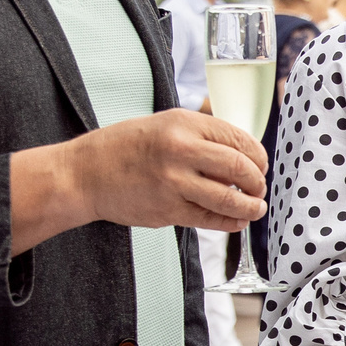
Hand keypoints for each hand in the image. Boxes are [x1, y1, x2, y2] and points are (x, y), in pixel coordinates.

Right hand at [15, 111, 266, 252]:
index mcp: (184, 123)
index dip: (258, 156)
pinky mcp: (168, 209)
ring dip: (250, 206)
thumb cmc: (123, 148)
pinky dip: (229, 222)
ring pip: (229, 198)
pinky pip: (209, 219)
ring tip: (255, 208)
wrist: (84, 174)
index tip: (260, 166)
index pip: (238, 138)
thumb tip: (241, 154)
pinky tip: (235, 221)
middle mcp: (181, 149)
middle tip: (259, 189)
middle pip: (240, 168)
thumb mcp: (164, 124)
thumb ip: (200, 136)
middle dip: (257, 182)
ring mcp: (174, 181)